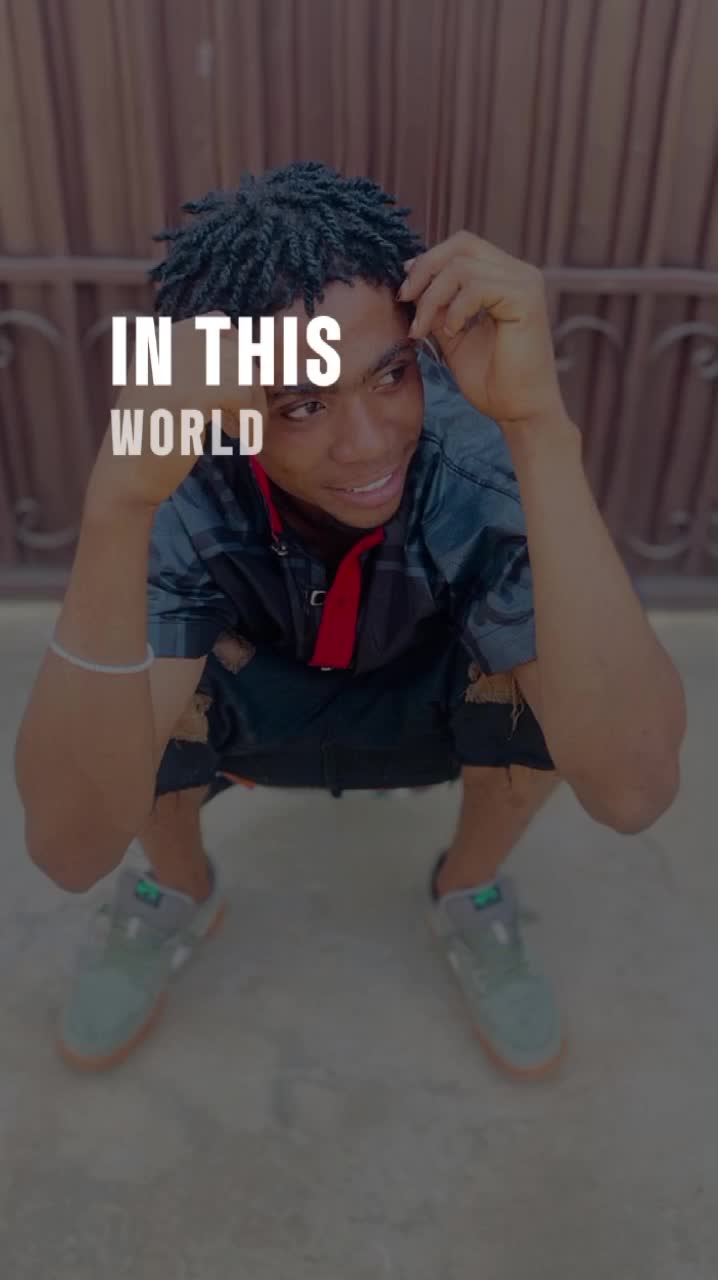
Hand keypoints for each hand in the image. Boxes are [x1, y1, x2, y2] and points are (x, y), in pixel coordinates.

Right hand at [88, 314, 265, 510]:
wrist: (125, 478)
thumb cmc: (151, 441)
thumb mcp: (167, 389)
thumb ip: (195, 365)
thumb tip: (246, 351)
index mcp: (159, 340)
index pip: (218, 324)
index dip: (236, 358)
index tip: (233, 395)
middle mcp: (166, 345)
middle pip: (237, 347)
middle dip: (249, 384)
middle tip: (237, 419)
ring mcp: (175, 368)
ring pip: (245, 370)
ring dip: (253, 404)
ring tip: (238, 430)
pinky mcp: (189, 396)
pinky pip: (243, 392)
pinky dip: (251, 418)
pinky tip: (239, 438)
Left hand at [399, 232, 565, 430]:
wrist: (519, 412)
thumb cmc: (491, 381)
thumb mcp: (453, 336)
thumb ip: (438, 307)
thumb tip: (410, 285)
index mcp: (504, 277)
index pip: (461, 247)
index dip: (427, 261)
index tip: (404, 292)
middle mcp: (519, 273)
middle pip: (461, 245)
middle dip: (424, 270)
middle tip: (404, 300)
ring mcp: (525, 283)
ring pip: (462, 266)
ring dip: (432, 298)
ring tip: (423, 330)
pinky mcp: (526, 299)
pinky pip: (477, 287)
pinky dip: (456, 309)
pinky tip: (452, 333)